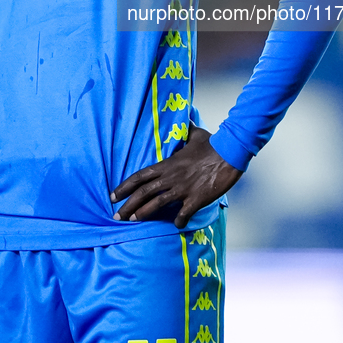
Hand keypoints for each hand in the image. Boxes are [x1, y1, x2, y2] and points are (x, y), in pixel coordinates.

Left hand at [110, 124, 242, 228]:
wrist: (229, 153)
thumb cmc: (212, 143)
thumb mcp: (195, 134)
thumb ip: (186, 130)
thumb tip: (185, 117)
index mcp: (168, 163)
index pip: (140, 176)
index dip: (125, 186)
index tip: (113, 195)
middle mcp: (171, 177)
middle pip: (144, 192)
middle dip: (128, 205)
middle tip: (117, 216)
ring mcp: (183, 189)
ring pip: (157, 203)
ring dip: (144, 213)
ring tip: (133, 221)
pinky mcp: (196, 198)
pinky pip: (183, 213)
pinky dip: (178, 221)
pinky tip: (176, 225)